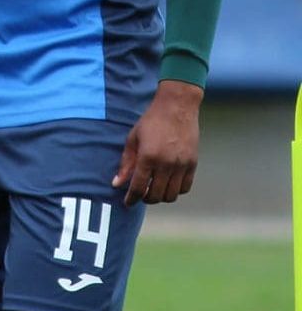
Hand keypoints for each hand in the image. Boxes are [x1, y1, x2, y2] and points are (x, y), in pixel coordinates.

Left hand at [113, 79, 201, 205]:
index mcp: (148, 157)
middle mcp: (166, 164)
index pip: (138, 187)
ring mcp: (181, 165)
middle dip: (146, 198)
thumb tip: (117, 184)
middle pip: (156, 196)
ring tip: (154, 189)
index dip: (131, 199)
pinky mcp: (193, 164)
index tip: (127, 203)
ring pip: (171, 195)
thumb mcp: (132, 140)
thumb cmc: (151, 122)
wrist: (177, 108)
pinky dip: (175, 190)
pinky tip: (167, 183)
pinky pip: (185, 187)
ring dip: (161, 196)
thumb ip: (125, 164)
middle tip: (140, 194)